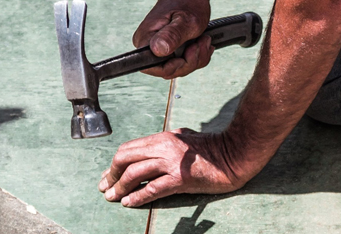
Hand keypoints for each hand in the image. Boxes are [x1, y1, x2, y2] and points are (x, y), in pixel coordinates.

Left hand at [99, 129, 254, 205]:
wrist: (234, 155)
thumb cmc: (212, 148)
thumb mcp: (185, 138)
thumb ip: (166, 142)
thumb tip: (150, 150)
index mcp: (163, 138)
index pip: (129, 149)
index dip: (114, 163)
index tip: (108, 175)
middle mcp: (164, 147)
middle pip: (125, 159)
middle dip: (111, 174)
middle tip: (106, 187)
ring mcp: (172, 162)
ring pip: (134, 174)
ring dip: (120, 188)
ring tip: (112, 198)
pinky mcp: (181, 178)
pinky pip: (152, 189)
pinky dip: (137, 197)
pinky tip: (129, 203)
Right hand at [132, 0, 212, 78]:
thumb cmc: (188, 0)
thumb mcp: (186, 20)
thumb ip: (173, 36)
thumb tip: (157, 49)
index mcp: (145, 39)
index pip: (154, 68)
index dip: (175, 67)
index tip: (190, 51)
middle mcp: (148, 46)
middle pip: (168, 71)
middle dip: (191, 61)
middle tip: (202, 41)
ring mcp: (158, 48)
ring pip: (179, 68)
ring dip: (197, 57)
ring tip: (204, 39)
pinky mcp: (168, 48)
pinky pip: (183, 62)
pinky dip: (197, 55)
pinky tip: (202, 42)